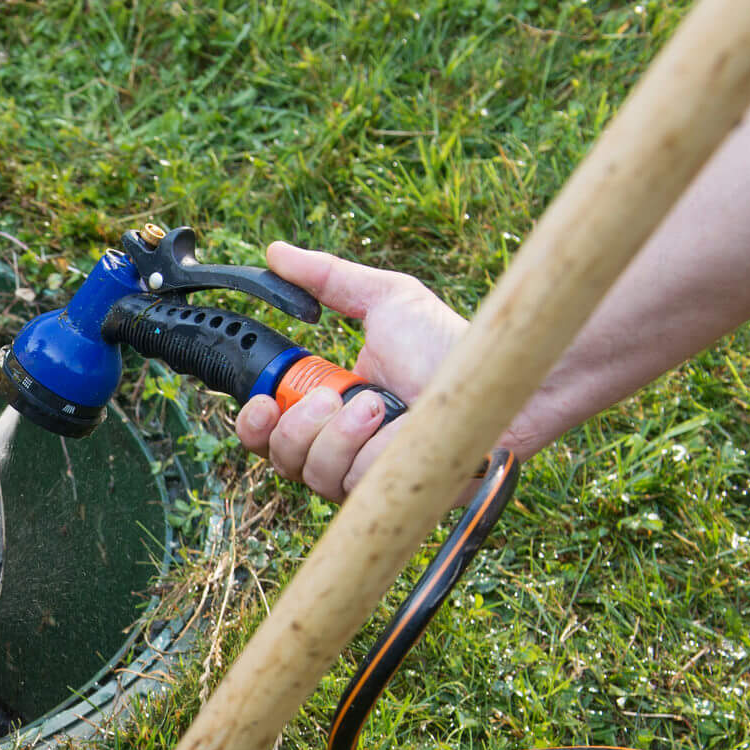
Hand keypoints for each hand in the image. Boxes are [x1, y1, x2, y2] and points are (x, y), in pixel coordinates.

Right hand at [233, 243, 500, 501]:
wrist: (495, 377)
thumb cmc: (449, 342)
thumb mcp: (383, 299)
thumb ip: (327, 278)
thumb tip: (276, 251)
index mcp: (328, 409)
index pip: (268, 431)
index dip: (254, 422)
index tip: (263, 401)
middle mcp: (339, 448)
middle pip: (278, 458)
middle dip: (295, 427)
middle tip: (331, 398)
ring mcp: (363, 478)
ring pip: (311, 473)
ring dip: (335, 437)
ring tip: (374, 406)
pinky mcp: (390, 498)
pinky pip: (352, 485)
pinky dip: (369, 453)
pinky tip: (397, 430)